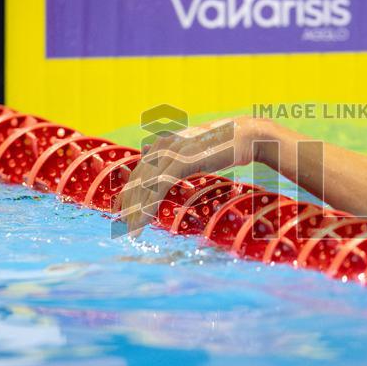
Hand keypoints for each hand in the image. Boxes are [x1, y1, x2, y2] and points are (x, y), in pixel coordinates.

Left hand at [117, 116, 269, 235]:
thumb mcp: (194, 149)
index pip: (139, 170)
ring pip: (144, 186)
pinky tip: (143, 221)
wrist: (244, 135)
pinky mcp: (181, 162)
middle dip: (128, 204)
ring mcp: (170, 152)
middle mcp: (162, 146)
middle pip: (137, 179)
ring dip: (136, 211)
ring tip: (131, 230)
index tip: (122, 209)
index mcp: (164, 143)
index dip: (129, 191)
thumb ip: (174, 154)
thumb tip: (153, 154)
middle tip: (122, 226)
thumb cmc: (224, 144)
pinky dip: (148, 207)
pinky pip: (158, 188)